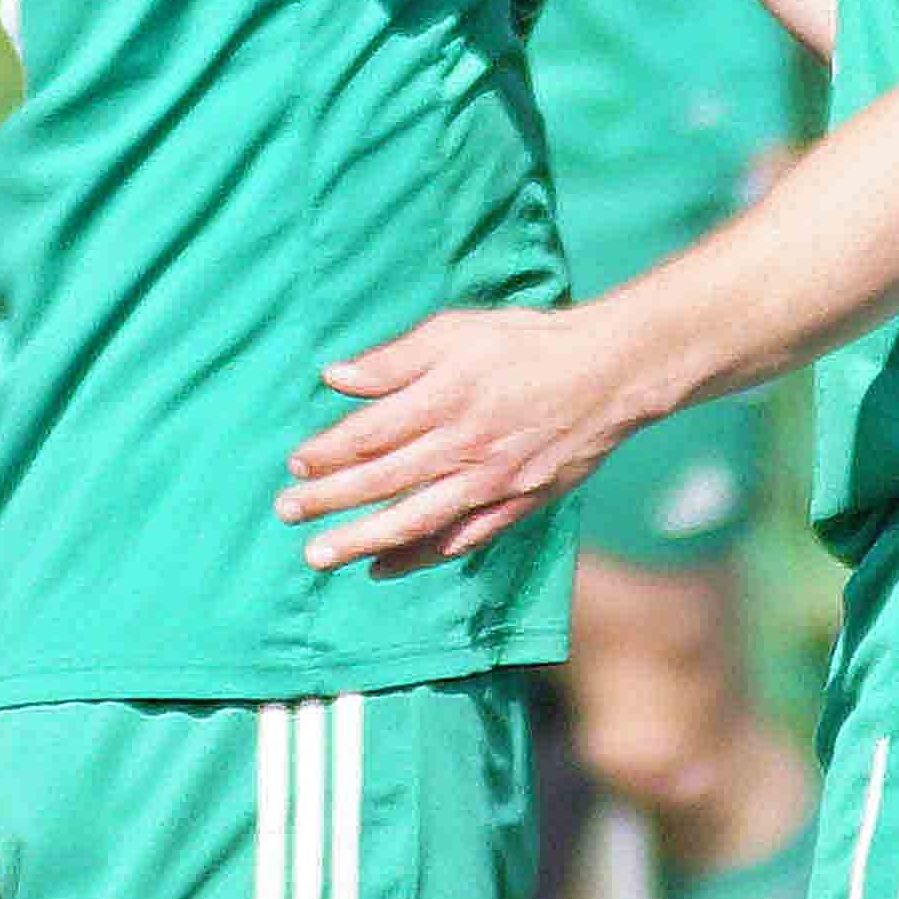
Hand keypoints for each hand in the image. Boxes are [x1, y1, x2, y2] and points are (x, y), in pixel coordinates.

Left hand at [276, 306, 659, 571]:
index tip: (295, 465)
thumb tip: (335, 377)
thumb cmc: (528, 344)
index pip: (370, 433)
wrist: (611, 373)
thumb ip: (395, 359)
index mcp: (445, 399)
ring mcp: (491, 483)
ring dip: (362, 541)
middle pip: (383, 481)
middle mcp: (464, 447)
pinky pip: (461, 539)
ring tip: (319, 556)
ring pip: (415, 520)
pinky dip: (420, 557)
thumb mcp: (458, 331)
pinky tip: (383, 568)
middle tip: (286, 512)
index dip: (328, 452)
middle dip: (328, 501)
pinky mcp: (517, 504)